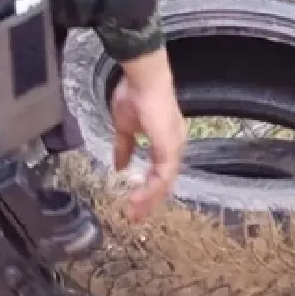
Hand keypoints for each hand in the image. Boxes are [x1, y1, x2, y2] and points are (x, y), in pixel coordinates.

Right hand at [110, 49, 185, 221]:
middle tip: (134, 217)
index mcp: (166, 140)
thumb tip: (119, 166)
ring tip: (134, 213)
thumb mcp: (125, 128)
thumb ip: (124, 148)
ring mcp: (174, 146)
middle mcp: (175, 145)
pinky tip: (139, 198)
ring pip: (165, 181)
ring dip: (149, 199)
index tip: (133, 203)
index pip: (160, 172)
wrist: (143, 78)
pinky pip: (163, 175)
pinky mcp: (170, 146)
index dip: (149, 189)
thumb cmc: (134, 95)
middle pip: (165, 181)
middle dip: (149, 201)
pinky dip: (152, 189)